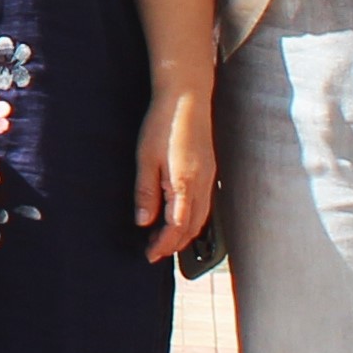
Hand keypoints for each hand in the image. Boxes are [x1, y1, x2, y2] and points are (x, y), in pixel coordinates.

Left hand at [133, 78, 217, 265]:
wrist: (187, 97)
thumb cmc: (163, 124)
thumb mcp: (145, 158)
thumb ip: (146, 192)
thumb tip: (143, 222)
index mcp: (185, 184)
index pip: (177, 227)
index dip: (163, 245)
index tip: (149, 256)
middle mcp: (202, 185)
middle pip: (192, 227)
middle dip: (174, 245)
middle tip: (153, 252)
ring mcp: (209, 178)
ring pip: (201, 218)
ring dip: (184, 234)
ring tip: (164, 240)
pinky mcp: (209, 171)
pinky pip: (204, 205)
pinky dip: (192, 219)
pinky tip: (178, 218)